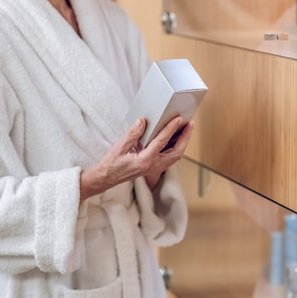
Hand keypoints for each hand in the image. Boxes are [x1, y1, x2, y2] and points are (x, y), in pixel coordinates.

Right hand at [79, 116, 194, 201]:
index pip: (162, 142)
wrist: (106, 178)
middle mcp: (152, 166)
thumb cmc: (111, 164)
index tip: (178, 119)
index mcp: (145, 160)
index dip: (171, 128)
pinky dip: (175, 148)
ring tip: (186, 130)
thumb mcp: (119, 147)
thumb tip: (143, 121)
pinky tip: (175, 139)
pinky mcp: (153, 168)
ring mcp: (154, 168)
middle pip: (176, 152)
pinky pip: (169, 158)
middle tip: (190, 124)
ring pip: (175, 156)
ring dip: (182, 143)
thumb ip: (132, 134)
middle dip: (185, 137)